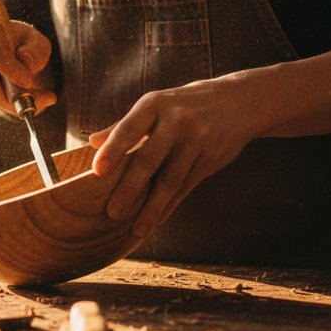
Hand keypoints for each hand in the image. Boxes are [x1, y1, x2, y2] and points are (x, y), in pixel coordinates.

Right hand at [0, 19, 56, 114]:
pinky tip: (15, 93)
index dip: (11, 71)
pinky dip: (5, 104)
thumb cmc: (26, 45)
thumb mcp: (38, 44)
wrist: (10, 48)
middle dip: (14, 98)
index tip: (29, 81)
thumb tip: (25, 63)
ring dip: (13, 103)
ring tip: (35, 96)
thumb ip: (36, 52)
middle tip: (42, 100)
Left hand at [89, 74, 260, 238]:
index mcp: (154, 104)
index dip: (112, 150)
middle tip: (112, 212)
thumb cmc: (184, 105)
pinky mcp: (210, 158)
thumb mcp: (156, 105)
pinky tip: (157, 220)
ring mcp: (196, 140)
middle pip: (149, 159)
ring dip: (152, 207)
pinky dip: (170, 206)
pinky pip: (186, 186)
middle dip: (130, 188)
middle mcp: (175, 121)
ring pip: (170, 179)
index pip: (128, 129)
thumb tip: (92, 142)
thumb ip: (125, 125)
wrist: (238, 102)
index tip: (97, 171)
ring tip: (136, 229)